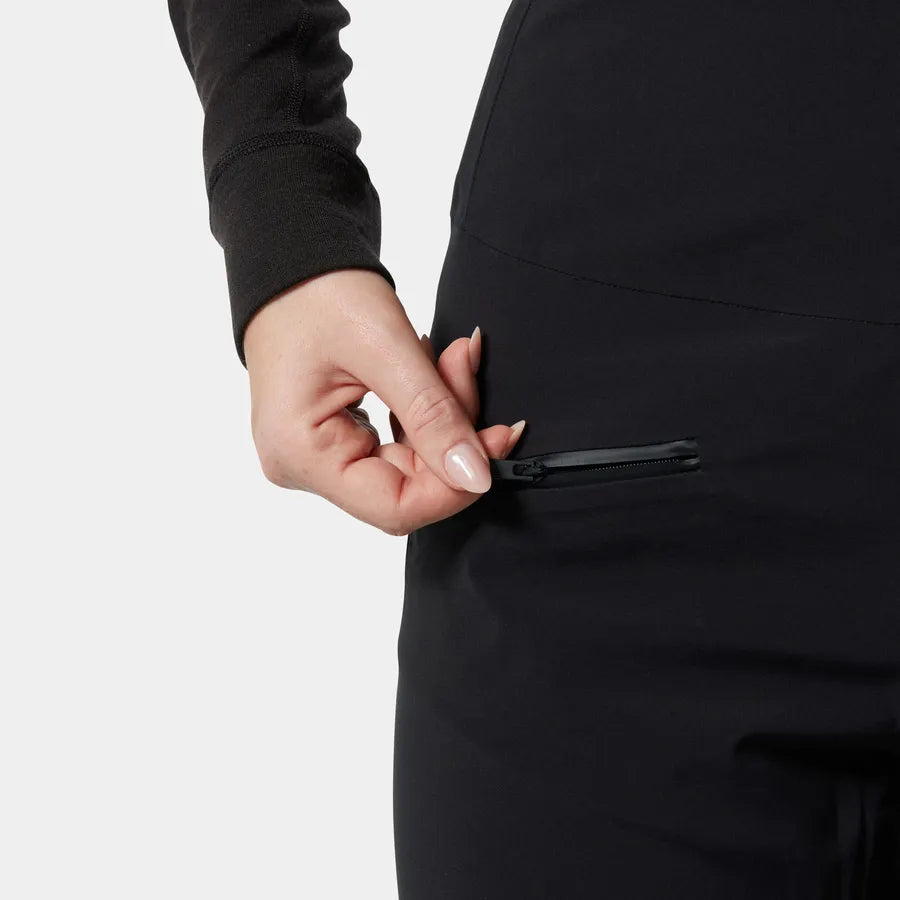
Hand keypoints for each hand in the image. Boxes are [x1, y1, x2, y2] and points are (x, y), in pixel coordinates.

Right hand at [243, 269, 525, 534]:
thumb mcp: (386, 348)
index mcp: (301, 454)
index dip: (456, 483)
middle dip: (453, 436)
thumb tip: (477, 477)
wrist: (289, 261)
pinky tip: (434, 372)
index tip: (499, 438)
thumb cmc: (318, 292)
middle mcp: (302, 467)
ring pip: (408, 466)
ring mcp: (317, 457)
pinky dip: (425, 413)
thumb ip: (434, 415)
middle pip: (406, 486)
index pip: (396, 507)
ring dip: (444, 418)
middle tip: (468, 370)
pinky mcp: (334, 440)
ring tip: (453, 358)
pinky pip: (396, 445)